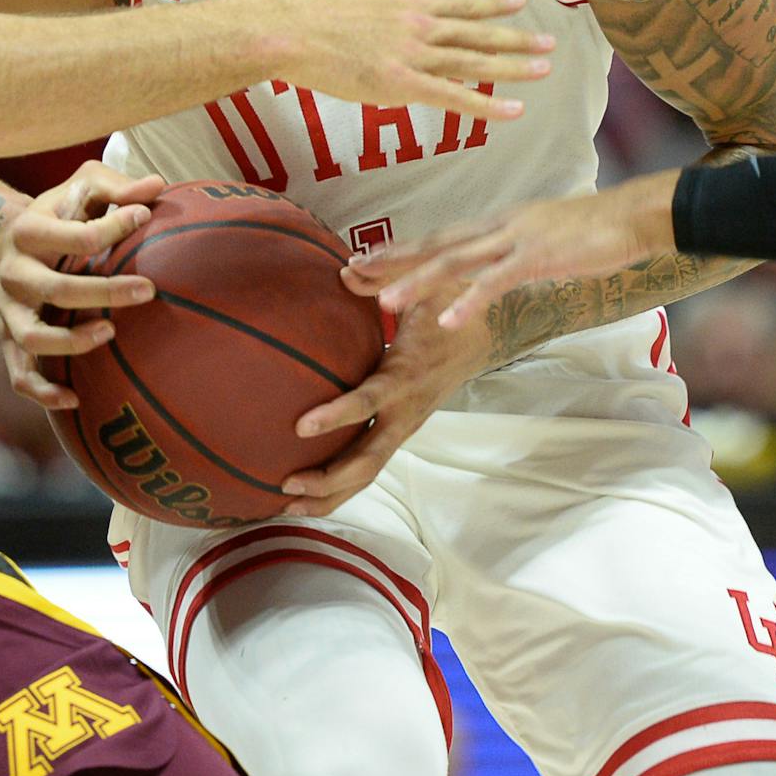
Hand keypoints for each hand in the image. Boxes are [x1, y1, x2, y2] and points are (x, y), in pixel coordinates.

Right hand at [0, 163, 165, 409]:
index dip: (114, 226)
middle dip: (105, 291)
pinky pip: (19, 375)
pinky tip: (76, 400)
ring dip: (71, 341)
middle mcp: (12, 273)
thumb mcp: (80, 187)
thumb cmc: (58, 213)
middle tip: (149, 289)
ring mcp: (7, 310)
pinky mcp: (7, 339)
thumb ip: (115, 186)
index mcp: (28, 231)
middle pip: (56, 289)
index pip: (75, 234)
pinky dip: (43, 392)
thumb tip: (157, 186)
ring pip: (32, 337)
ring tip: (110, 333)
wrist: (3, 241)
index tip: (145, 219)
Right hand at [276, 0, 553, 121]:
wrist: (292, 34)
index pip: (459, 6)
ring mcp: (413, 55)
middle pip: (477, 33)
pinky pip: (454, 96)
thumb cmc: (314, 15)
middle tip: (550, 43)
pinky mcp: (401, 84)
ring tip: (543, 69)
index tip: (519, 3)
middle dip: (516, 38)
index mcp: (407, 8)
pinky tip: (513, 110)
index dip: (492, 6)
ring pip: (473, 61)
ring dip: (512, 66)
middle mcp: (419, 28)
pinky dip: (486, 104)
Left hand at [279, 295, 492, 515]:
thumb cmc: (450, 307)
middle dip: (328, 478)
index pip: (369, 400)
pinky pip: (370, 463)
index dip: (337, 415)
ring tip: (285, 505)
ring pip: (369, 471)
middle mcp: (406, 410)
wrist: (490, 334)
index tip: (301, 426)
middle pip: (368, 458)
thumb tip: (345, 270)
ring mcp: (404, 426)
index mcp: (407, 375)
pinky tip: (305, 493)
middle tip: (286, 484)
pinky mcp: (400, 431)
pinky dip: (340, 483)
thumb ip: (386, 277)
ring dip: (331, 493)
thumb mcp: (426, 285)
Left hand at [342, 171, 679, 331]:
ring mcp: (515, 241)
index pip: (435, 238)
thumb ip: (507, 254)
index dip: (396, 250)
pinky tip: (446, 322)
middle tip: (349, 275)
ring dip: (417, 283)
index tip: (359, 261)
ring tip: (385, 304)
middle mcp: (496, 228)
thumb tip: (484, 271)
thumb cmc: (591, 230)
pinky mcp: (538, 258)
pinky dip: (469, 301)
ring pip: (455, 262)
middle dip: (390, 261)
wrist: (634, 214)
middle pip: (432, 246)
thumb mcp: (538, 240)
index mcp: (494, 225)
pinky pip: (496, 282)